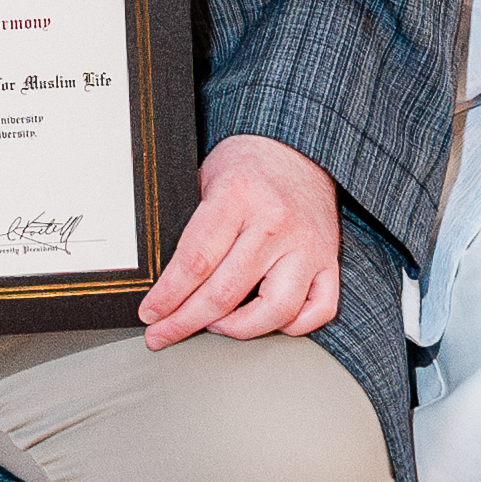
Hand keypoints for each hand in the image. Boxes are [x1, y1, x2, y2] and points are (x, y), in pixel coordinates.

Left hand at [137, 134, 340, 344]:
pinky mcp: (330, 260)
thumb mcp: (206, 180)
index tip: (150, 315)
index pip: (196, 262)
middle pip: (225, 294)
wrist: (297, 147)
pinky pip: (318, 311)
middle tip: (163, 334)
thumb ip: (190, 228)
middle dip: (186, 322)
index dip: (168, 297)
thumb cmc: (245, 166)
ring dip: (237, 330)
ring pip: (274, 312)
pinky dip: (291, 326)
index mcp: (238, 196)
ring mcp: (308, 245)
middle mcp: (276, 223)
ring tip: (214, 325)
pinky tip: (265, 320)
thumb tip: (160, 283)